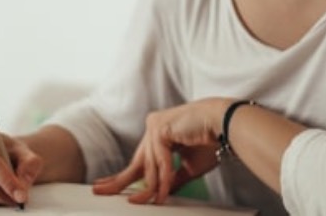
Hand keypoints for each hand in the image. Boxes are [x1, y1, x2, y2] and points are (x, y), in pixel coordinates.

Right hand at [0, 125, 42, 205]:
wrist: (4, 155)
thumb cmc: (11, 151)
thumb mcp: (25, 152)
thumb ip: (30, 164)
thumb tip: (22, 184)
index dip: (5, 178)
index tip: (19, 192)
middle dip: (0, 191)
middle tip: (18, 198)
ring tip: (12, 196)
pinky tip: (1, 196)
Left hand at [92, 98, 227, 204]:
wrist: (225, 125)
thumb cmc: (211, 142)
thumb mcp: (188, 167)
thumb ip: (172, 178)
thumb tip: (160, 192)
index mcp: (158, 135)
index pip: (139, 160)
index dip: (124, 176)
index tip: (108, 186)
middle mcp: (153, 128)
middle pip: (135, 162)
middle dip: (118, 180)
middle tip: (100, 191)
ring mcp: (154, 125)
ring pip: (149, 165)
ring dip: (154, 186)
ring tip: (156, 200)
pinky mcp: (160, 127)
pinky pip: (159, 159)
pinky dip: (163, 176)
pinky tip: (163, 190)